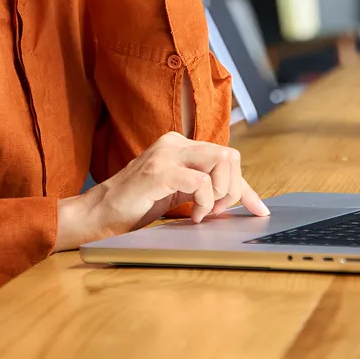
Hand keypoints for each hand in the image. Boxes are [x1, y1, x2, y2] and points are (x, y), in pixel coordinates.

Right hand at [54, 131, 268, 251]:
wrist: (100, 213)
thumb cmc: (137, 205)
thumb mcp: (178, 194)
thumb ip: (205, 190)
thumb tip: (243, 201)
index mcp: (179, 145)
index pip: (226, 158)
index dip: (246, 187)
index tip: (259, 210)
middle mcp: (174, 142)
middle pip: (229, 155)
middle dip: (234, 189)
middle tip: (217, 212)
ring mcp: (166, 154)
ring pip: (221, 161)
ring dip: (221, 193)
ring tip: (204, 212)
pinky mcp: (159, 171)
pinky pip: (201, 182)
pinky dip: (205, 203)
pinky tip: (193, 216)